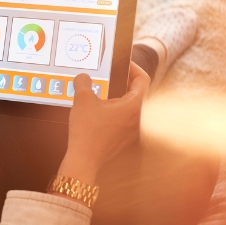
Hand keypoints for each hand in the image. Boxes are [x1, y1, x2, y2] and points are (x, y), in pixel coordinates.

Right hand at [58, 62, 150, 184]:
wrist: (83, 160)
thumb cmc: (87, 130)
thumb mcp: (82, 100)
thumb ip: (83, 83)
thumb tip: (83, 77)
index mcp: (132, 106)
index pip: (142, 79)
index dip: (134, 68)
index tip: (122, 64)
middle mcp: (136, 119)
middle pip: (135, 93)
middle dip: (121, 83)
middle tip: (107, 77)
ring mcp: (130, 132)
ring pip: (127, 108)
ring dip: (114, 99)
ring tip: (97, 95)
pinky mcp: (121, 140)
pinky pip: (120, 121)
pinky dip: (110, 112)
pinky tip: (94, 114)